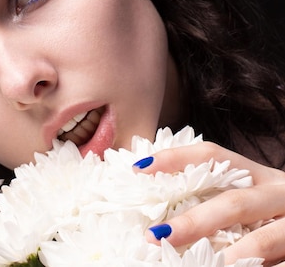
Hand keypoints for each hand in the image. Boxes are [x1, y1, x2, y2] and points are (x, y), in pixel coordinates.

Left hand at [135, 141, 284, 265]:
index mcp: (259, 174)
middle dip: (196, 221)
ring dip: (234, 256)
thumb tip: (162, 207)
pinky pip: (283, 261)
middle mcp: (280, 191)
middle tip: (158, 236)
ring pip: (267, 240)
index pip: (213, 155)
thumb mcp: (254, 193)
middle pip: (236, 203)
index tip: (140, 168)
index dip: (177, 158)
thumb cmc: (279, 211)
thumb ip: (220, 194)